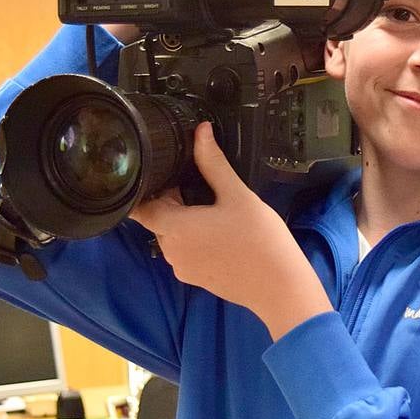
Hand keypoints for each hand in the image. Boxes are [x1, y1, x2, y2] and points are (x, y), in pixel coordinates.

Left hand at [129, 122, 331, 339]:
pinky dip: (195, 240)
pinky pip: (185, 253)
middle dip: (172, 202)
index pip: (139, 208)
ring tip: (213, 208)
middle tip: (200, 185)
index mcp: (174, 227)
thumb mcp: (237, 195)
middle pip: (158, 220)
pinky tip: (221, 232)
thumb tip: (201, 131)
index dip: (149, 189)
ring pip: (172, 236)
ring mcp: (182, 268)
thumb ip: (213, 163)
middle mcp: (170, 250)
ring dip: (184, 221)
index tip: (165, 175)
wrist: (280, 287)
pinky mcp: (196, 279)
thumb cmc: (260, 239)